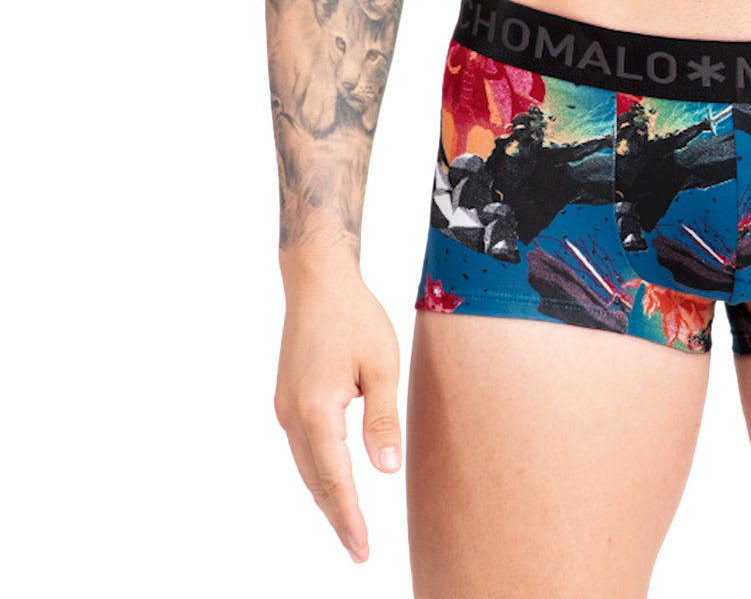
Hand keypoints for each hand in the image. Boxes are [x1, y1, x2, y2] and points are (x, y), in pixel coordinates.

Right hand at [272, 268, 405, 565]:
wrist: (318, 280)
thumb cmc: (356, 318)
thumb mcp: (382, 366)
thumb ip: (383, 419)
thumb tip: (386, 470)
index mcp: (316, 411)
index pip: (335, 480)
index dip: (348, 518)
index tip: (361, 550)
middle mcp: (293, 415)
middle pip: (314, 480)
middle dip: (336, 516)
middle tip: (357, 550)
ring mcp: (284, 407)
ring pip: (305, 466)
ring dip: (325, 496)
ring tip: (347, 524)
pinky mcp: (286, 398)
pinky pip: (302, 447)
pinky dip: (317, 471)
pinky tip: (332, 479)